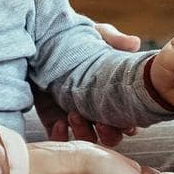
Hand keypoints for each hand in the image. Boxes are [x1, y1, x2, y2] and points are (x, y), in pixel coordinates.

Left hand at [36, 21, 143, 146]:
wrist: (38, 40)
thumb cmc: (72, 36)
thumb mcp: (94, 34)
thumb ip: (114, 38)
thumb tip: (134, 43)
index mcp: (111, 93)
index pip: (129, 117)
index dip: (131, 123)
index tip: (127, 119)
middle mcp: (96, 109)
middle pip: (111, 135)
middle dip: (109, 134)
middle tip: (101, 122)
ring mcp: (75, 116)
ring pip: (87, 139)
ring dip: (85, 134)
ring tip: (74, 114)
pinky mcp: (52, 119)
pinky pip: (60, 139)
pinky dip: (61, 137)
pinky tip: (60, 122)